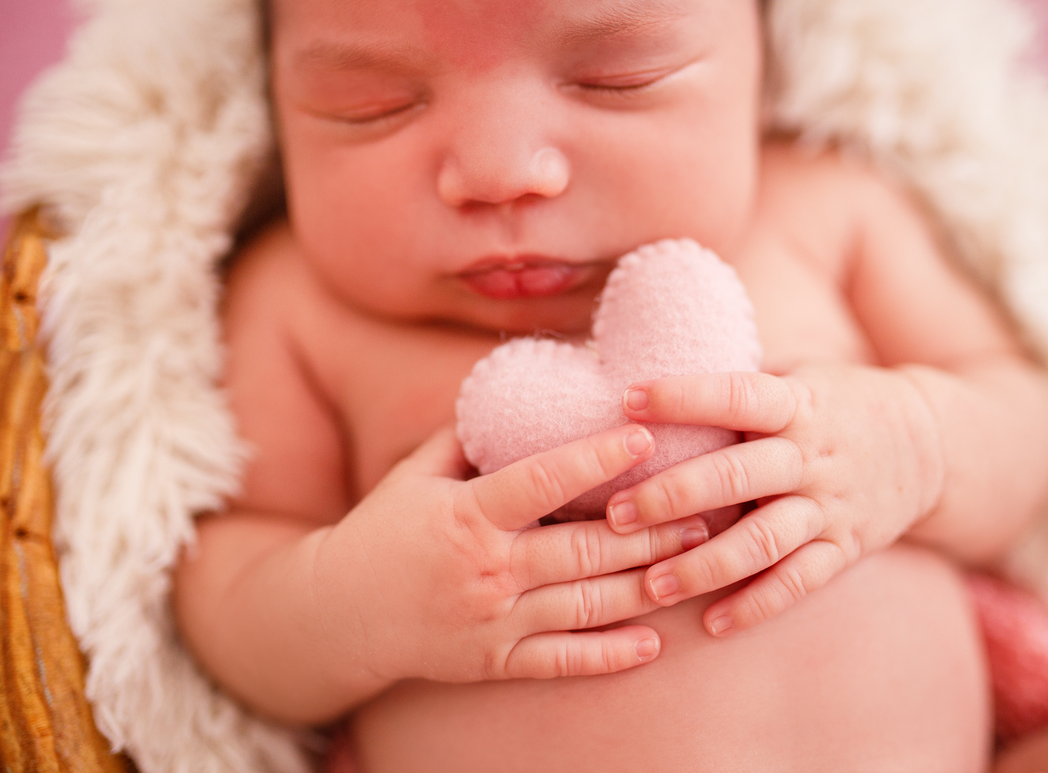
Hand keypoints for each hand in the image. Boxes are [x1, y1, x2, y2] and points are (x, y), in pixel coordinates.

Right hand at [315, 423, 709, 684]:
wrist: (336, 615)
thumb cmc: (382, 532)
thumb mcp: (413, 475)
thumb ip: (465, 437)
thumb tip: (516, 390)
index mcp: (466, 516)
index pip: (541, 481)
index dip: (595, 458)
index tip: (644, 436)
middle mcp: (486, 570)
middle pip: (583, 549)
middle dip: (649, 528)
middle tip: (704, 507)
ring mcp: (493, 622)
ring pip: (586, 606)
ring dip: (647, 585)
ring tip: (696, 562)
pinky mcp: (495, 662)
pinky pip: (562, 662)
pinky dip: (609, 656)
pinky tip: (653, 644)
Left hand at [605, 366, 944, 636]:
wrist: (932, 445)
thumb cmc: (836, 404)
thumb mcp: (799, 377)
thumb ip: (739, 384)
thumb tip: (656, 370)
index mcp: (798, 404)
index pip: (737, 395)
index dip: (684, 396)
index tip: (628, 400)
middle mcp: (812, 456)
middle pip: (738, 475)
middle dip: (674, 495)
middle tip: (615, 513)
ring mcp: (830, 506)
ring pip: (763, 540)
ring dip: (704, 565)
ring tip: (651, 583)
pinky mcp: (844, 548)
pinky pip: (798, 583)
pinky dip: (755, 605)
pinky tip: (711, 623)